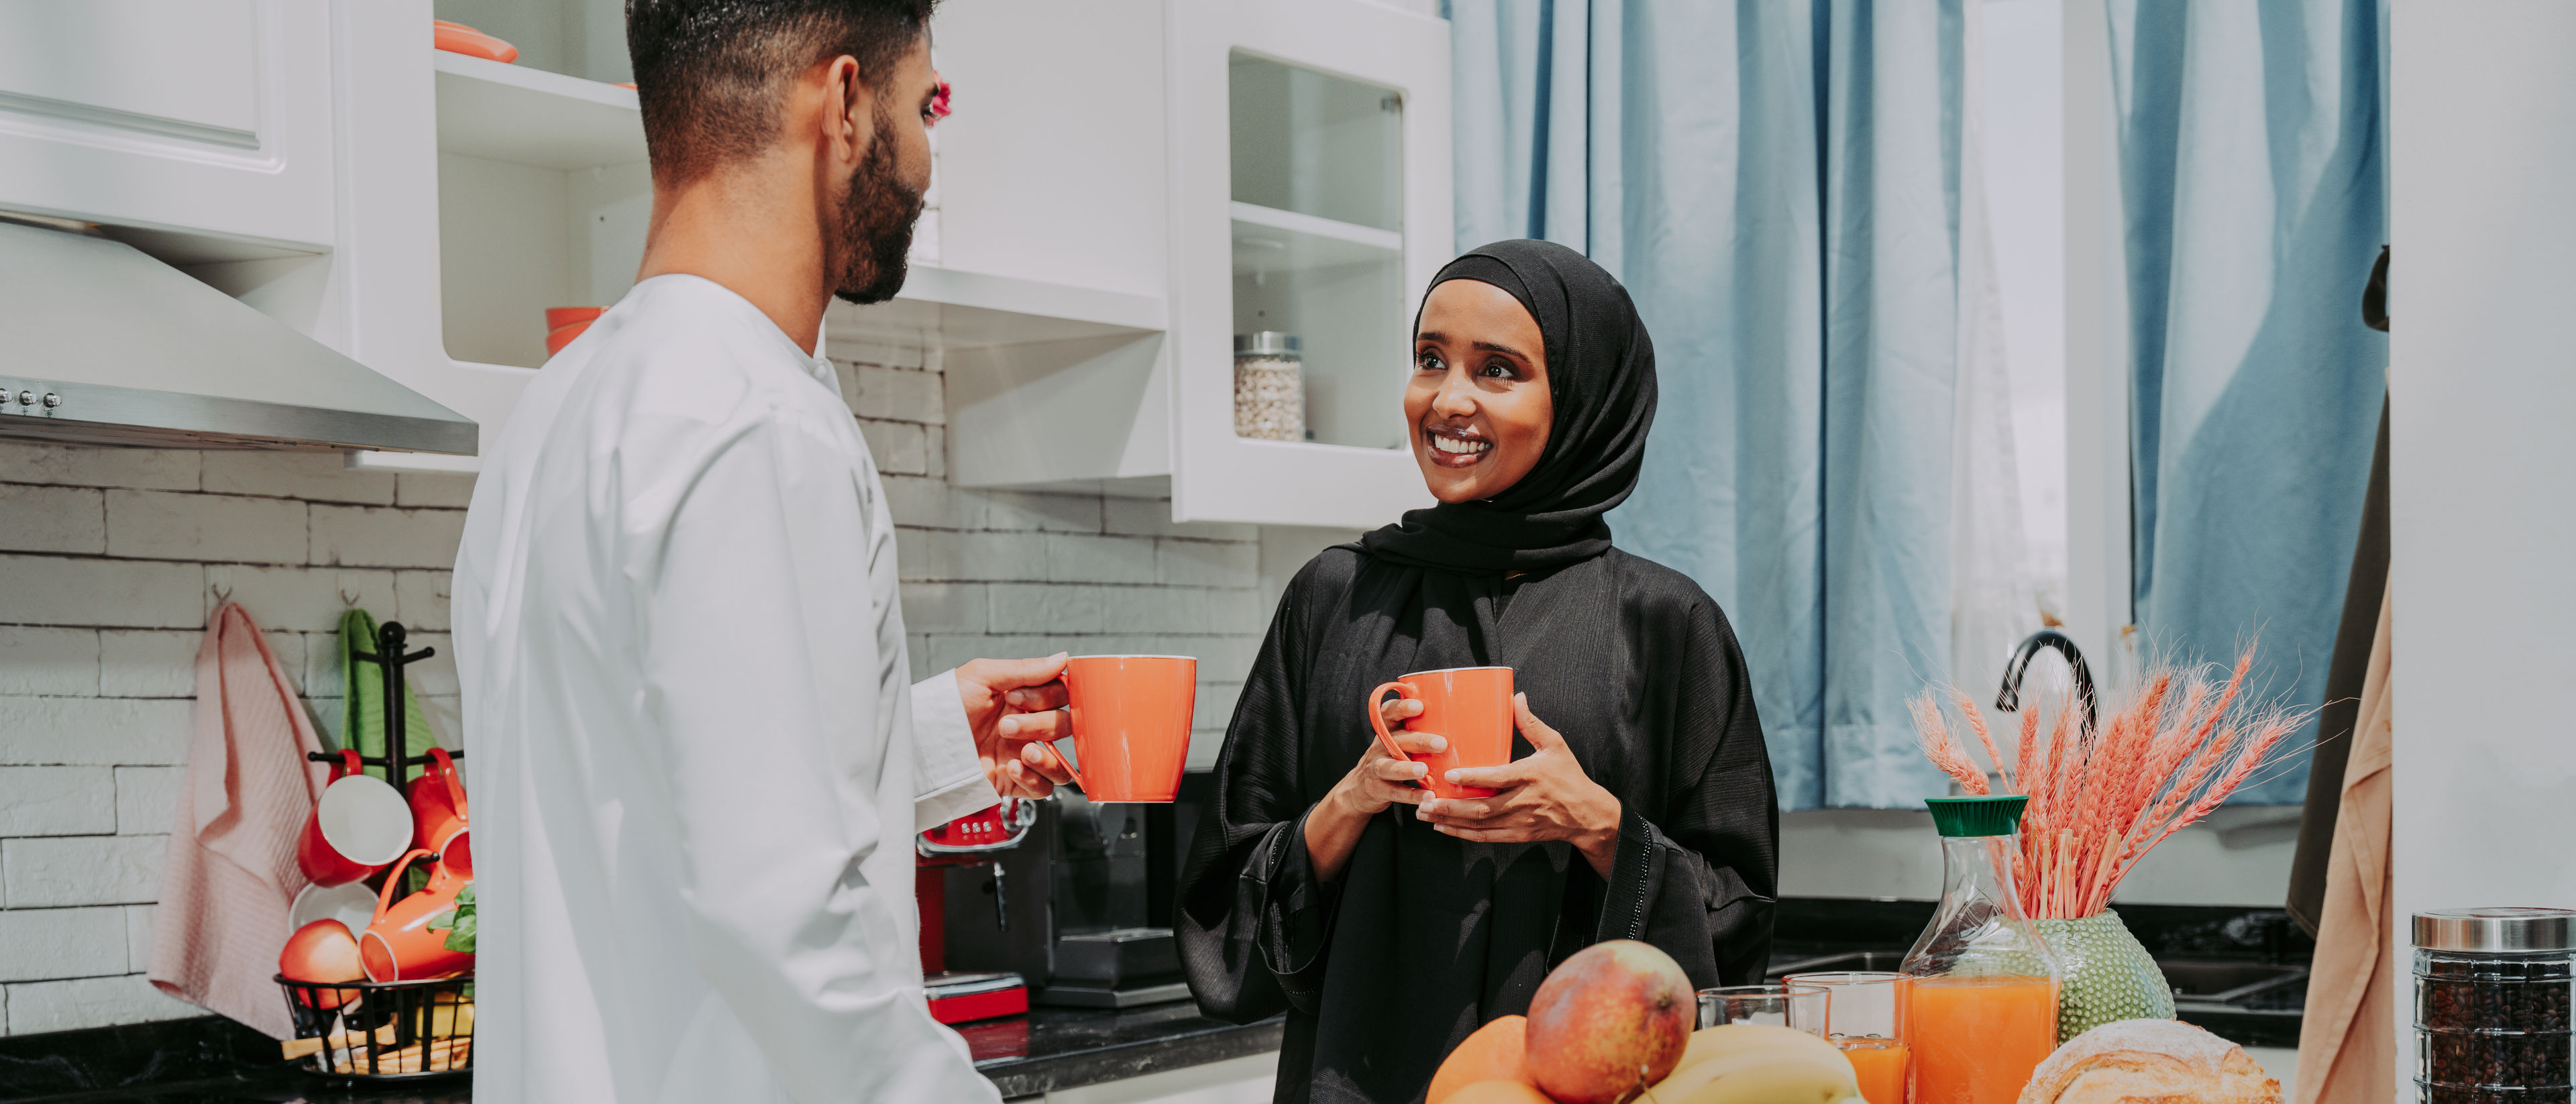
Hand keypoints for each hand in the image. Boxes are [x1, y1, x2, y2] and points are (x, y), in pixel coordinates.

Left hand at [954, 654, 1077, 798]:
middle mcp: (1027, 727)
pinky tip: (1011, 768)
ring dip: (1048, 757)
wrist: (922, 745)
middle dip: (1040, 724)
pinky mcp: (1013, 783)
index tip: (1016, 697)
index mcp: (1023, 699)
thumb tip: (1063, 659)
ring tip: (1023, 753)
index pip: (1061, 695)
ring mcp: (1021, 756)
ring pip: (1062, 762)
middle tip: (1005, 726)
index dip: (1048, 696)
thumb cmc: (945, 705)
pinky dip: (1034, 779)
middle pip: (1065, 726)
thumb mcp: (982, 676)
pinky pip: (1044, 789)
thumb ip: (1025, 669)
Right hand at [1302, 693, 1435, 883]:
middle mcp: (1379, 746)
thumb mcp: (1398, 741)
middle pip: (1397, 740)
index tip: (1419, 705)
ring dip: (1407, 769)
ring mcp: (1375, 768)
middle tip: (1441, 743)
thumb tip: (1459, 717)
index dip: (1402, 707)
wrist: (1361, 789)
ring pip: (1389, 767)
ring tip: (1424, 770)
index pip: (1389, 713)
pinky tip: (1428, 797)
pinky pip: (1395, 792)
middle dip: (1419, 741)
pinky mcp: (1376, 789)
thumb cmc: (1392, 758)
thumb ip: (1418, 729)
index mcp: (1387, 730)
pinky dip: (1411, 795)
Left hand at [1418, 693, 1622, 876]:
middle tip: (1424, 800)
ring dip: (1450, 821)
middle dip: (1450, 806)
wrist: (1587, 815)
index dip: (1472, 778)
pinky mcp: (1518, 835)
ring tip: (1424, 813)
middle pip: (1482, 808)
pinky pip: (1486, 837)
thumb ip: (1531, 723)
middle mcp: (1523, 801)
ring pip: (1479, 825)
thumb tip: (1515, 696)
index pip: (1497, 778)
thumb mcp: (1555, 745)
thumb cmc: (1569, 776)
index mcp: (1531, 776)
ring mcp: (1520, 821)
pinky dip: (1463, 834)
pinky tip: (1444, 827)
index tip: (1448, 775)